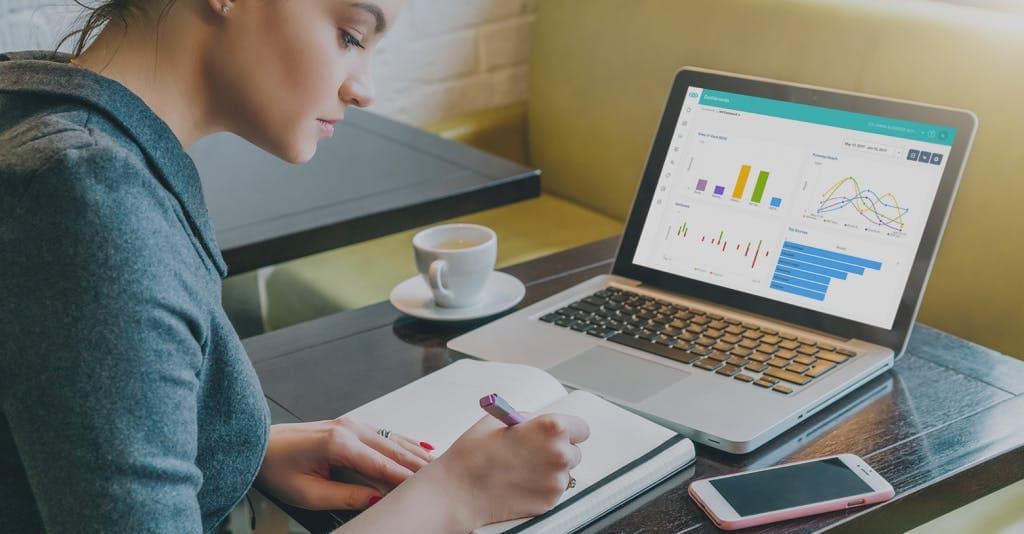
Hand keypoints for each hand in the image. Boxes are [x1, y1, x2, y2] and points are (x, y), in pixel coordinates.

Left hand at [255, 418, 432, 509]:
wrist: (258, 445)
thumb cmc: (277, 467)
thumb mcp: (308, 493)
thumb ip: (346, 496)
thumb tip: (376, 499)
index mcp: (339, 443)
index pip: (382, 465)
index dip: (406, 479)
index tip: (424, 489)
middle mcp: (349, 429)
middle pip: (394, 450)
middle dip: (419, 465)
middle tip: (441, 478)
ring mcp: (351, 424)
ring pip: (393, 440)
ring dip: (415, 453)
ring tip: (436, 466)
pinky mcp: (350, 426)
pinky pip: (384, 435)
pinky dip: (404, 443)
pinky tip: (419, 448)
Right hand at [432, 412, 589, 526]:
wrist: (459, 491)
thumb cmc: (473, 454)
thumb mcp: (500, 420)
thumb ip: (528, 420)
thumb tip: (540, 424)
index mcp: (551, 429)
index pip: (581, 428)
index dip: (569, 431)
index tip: (561, 434)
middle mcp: (559, 455)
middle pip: (575, 451)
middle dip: (558, 451)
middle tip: (535, 452)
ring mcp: (556, 481)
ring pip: (564, 472)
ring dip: (550, 470)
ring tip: (522, 469)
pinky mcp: (549, 502)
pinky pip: (553, 490)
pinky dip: (541, 487)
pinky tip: (520, 482)